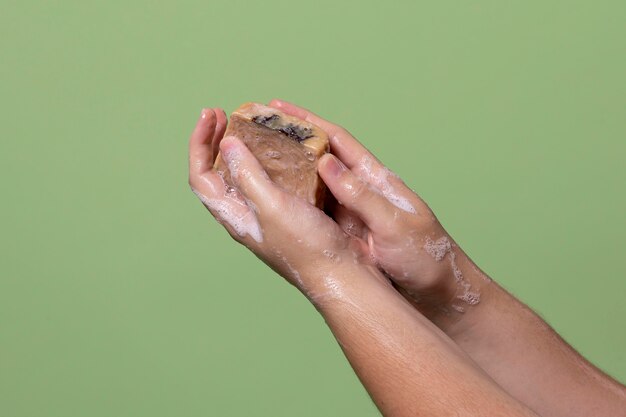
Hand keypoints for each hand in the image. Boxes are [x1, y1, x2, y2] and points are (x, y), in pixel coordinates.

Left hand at [187, 108, 372, 300]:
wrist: (341, 271)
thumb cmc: (306, 246)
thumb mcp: (272, 205)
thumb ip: (247, 174)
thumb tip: (225, 143)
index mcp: (234, 215)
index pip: (200, 175)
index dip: (198, 143)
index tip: (210, 114)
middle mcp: (245, 213)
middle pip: (217, 173)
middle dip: (214, 141)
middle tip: (221, 114)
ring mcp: (266, 212)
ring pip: (241, 174)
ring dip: (239, 147)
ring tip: (245, 124)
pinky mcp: (288, 210)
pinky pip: (268, 178)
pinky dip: (266, 157)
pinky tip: (279, 147)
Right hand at [267, 100, 488, 320]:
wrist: (438, 292)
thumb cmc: (425, 256)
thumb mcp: (393, 224)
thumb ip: (361, 195)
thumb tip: (326, 162)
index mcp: (374, 180)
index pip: (338, 142)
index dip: (309, 122)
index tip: (279, 108)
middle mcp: (359, 192)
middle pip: (319, 159)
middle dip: (291, 142)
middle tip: (256, 131)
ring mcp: (351, 214)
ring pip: (313, 186)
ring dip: (288, 172)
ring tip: (255, 161)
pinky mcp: (346, 235)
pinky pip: (315, 213)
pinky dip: (295, 203)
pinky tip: (275, 199)